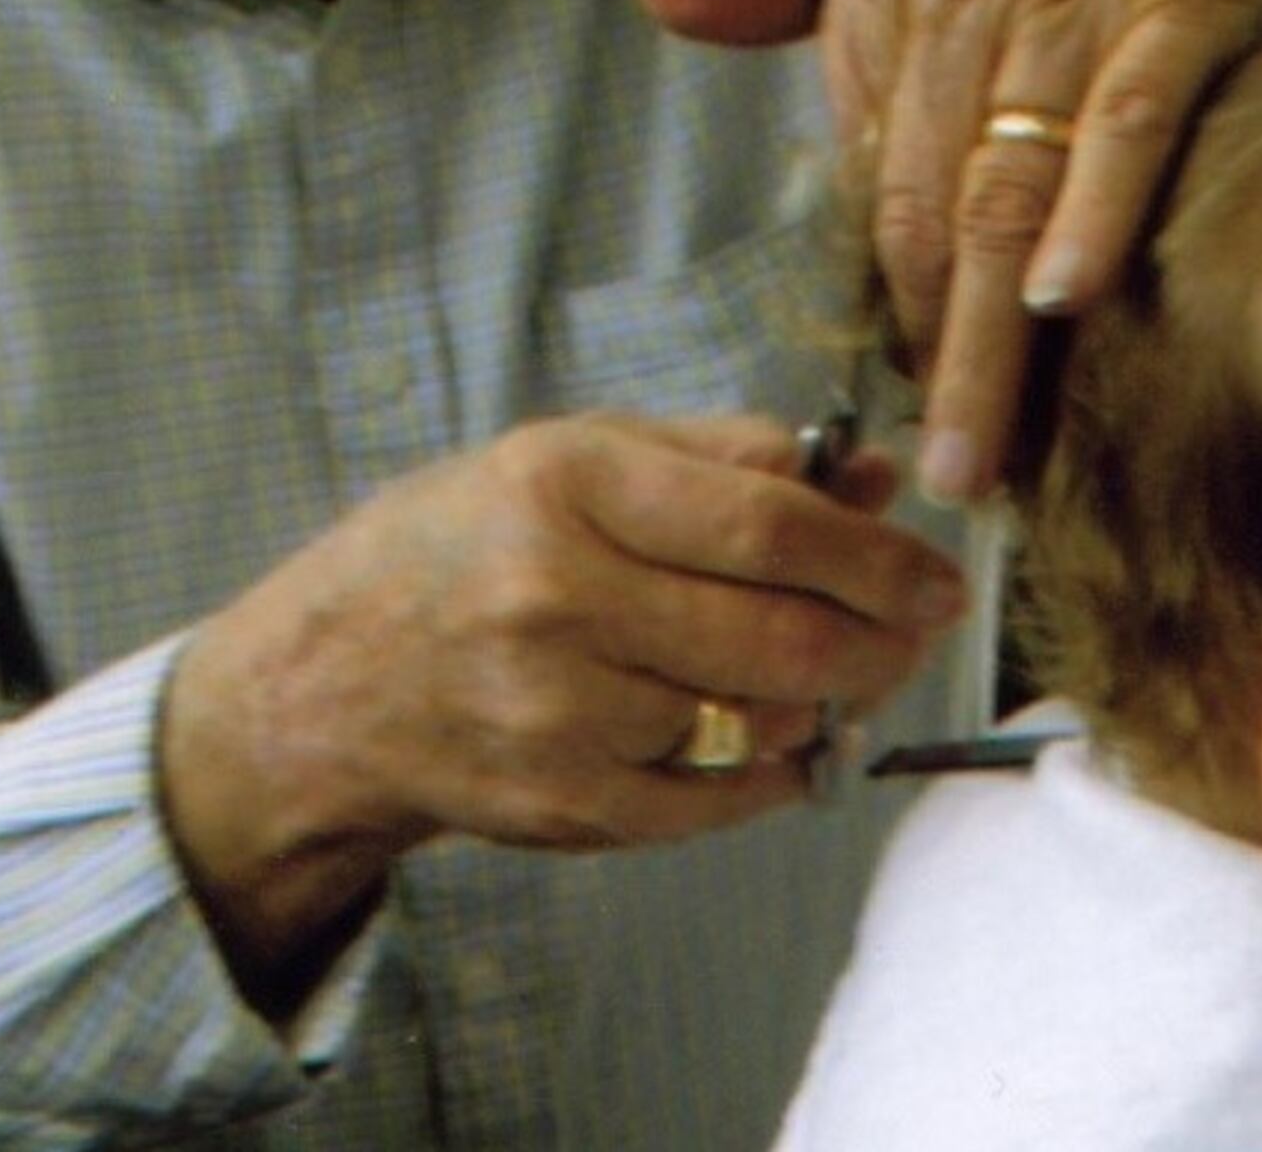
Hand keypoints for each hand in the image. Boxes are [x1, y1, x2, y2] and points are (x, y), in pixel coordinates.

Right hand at [157, 413, 966, 978]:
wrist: (325, 688)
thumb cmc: (461, 549)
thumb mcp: (573, 458)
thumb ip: (729, 459)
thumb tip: (873, 477)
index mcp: (563, 485)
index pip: (769, 525)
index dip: (879, 556)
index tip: (937, 575)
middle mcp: (554, 597)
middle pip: (780, 635)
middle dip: (880, 638)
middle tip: (920, 628)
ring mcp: (555, 713)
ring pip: (756, 718)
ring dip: (826, 701)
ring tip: (835, 671)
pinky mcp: (560, 804)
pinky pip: (717, 799)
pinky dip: (772, 771)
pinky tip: (779, 737)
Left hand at [639, 0, 1261, 502]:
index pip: (865, 148)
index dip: (885, 280)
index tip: (907, 387)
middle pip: (922, 195)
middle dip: (924, 349)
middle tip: (933, 473)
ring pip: (1006, 185)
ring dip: (989, 336)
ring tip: (982, 455)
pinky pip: (1126, 121)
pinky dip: (1095, 210)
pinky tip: (1066, 298)